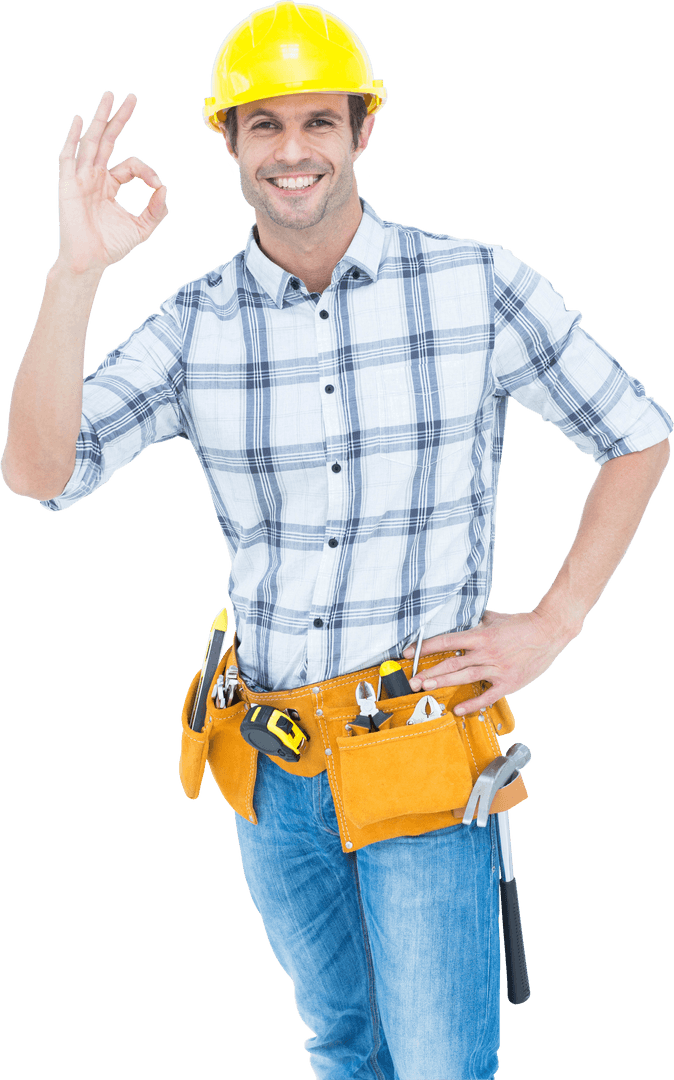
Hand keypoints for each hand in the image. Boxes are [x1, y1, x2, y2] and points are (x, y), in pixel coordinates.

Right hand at [55, 90, 168, 274]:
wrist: (90, 261)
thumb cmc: (111, 247)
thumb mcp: (140, 229)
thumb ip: (155, 211)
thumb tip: (164, 189)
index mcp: (110, 185)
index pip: (130, 165)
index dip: (146, 170)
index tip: (156, 183)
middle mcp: (95, 177)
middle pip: (108, 140)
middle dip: (119, 119)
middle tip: (131, 97)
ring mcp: (81, 178)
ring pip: (91, 142)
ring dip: (100, 118)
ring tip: (109, 96)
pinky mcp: (69, 185)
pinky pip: (68, 157)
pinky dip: (73, 139)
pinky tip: (78, 121)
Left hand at [403, 609, 575, 713]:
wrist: (549, 631)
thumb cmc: (521, 623)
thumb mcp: (494, 618)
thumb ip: (475, 621)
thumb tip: (460, 618)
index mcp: (481, 635)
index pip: (446, 641)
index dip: (425, 647)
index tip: (409, 653)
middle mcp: (486, 653)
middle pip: (451, 664)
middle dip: (429, 672)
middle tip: (411, 680)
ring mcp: (497, 669)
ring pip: (465, 678)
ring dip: (443, 684)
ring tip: (426, 689)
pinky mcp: (509, 682)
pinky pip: (487, 695)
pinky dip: (472, 704)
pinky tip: (457, 709)